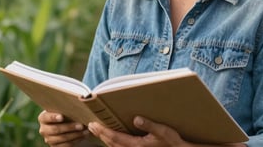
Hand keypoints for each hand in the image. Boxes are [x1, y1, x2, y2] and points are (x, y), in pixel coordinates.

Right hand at [38, 110, 90, 145]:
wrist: (67, 124)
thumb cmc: (66, 113)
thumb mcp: (64, 109)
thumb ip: (67, 107)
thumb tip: (79, 101)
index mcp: (43, 118)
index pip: (45, 117)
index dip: (53, 117)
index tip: (62, 117)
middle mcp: (44, 129)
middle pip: (55, 129)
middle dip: (69, 127)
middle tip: (81, 125)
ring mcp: (49, 139)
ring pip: (61, 138)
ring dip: (75, 135)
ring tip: (85, 131)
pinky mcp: (55, 146)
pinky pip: (65, 145)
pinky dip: (75, 140)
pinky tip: (83, 135)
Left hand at [88, 116, 245, 146]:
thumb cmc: (172, 142)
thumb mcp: (162, 131)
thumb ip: (148, 125)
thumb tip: (136, 118)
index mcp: (136, 145)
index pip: (115, 138)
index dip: (103, 131)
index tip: (94, 124)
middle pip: (111, 143)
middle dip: (100, 134)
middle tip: (90, 126)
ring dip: (105, 139)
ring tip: (97, 130)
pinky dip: (112, 143)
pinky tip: (111, 138)